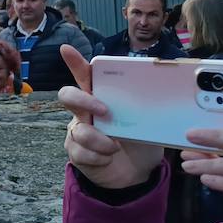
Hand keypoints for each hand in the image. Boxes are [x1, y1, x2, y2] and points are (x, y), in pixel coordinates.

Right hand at [57, 45, 161, 188]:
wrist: (137, 172)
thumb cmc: (140, 141)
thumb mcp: (147, 123)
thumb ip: (143, 110)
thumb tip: (156, 96)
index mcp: (100, 99)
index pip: (85, 76)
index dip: (74, 62)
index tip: (66, 49)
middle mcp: (84, 113)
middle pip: (68, 96)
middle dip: (83, 100)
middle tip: (104, 111)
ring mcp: (77, 132)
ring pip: (79, 130)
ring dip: (101, 140)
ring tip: (116, 147)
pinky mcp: (76, 152)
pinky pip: (80, 152)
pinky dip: (99, 157)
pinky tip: (108, 158)